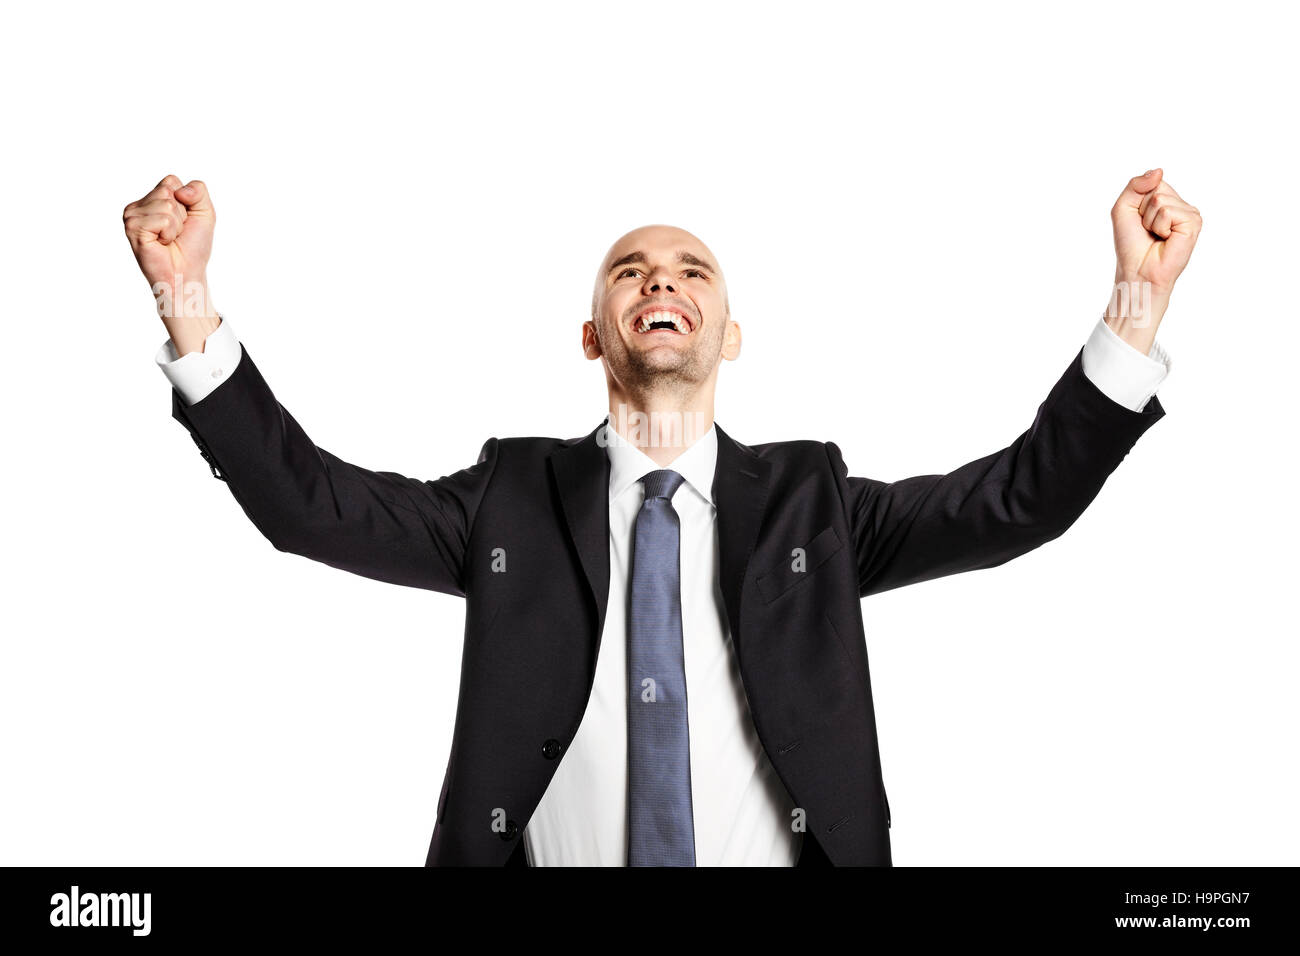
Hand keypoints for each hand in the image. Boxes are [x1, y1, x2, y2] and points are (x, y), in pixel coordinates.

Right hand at [123, 174, 216, 317]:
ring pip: (166, 204)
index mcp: (152, 199)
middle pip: (168, 190)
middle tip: (175, 234)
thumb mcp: (204, 213)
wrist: (186, 273)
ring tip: (168, 239)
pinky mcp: (133, 227)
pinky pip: (162, 219)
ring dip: (176, 226)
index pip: (171, 181)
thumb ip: (198, 191)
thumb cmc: (193, 247)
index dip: (186, 202)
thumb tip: (180, 190)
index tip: (183, 222)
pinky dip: (169, 233)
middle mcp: (138, 205)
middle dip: (181, 214)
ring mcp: (132, 215)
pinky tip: (162, 243)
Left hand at [1104, 169, 1202, 354]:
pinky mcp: (1194, 223)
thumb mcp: (1123, 208)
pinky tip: (1165, 238)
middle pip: (1156, 188)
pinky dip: (1159, 225)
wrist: (1137, 271)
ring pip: (1161, 199)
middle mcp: (1179, 205)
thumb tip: (1159, 171)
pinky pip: (1168, 211)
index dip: (1136, 201)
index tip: (1138, 221)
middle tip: (1147, 230)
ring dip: (1149, 220)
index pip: (1151, 181)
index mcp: (1166, 200)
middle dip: (1142, 210)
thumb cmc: (1131, 245)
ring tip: (1156, 236)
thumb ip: (1135, 185)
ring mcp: (1189, 213)